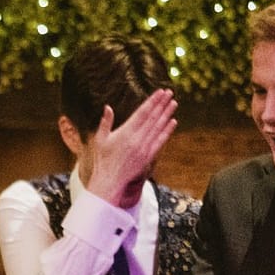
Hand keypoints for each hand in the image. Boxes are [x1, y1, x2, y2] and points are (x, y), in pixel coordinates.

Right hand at [80, 88, 177, 209]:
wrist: (109, 181)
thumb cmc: (102, 160)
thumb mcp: (100, 139)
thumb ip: (105, 123)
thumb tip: (108, 107)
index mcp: (125, 132)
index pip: (142, 113)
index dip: (152, 102)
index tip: (160, 93)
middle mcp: (137, 139)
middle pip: (153, 118)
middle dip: (162, 104)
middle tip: (170, 93)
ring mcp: (144, 148)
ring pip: (158, 128)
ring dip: (167, 114)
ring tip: (173, 103)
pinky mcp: (148, 157)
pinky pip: (160, 141)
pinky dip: (167, 131)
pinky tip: (173, 122)